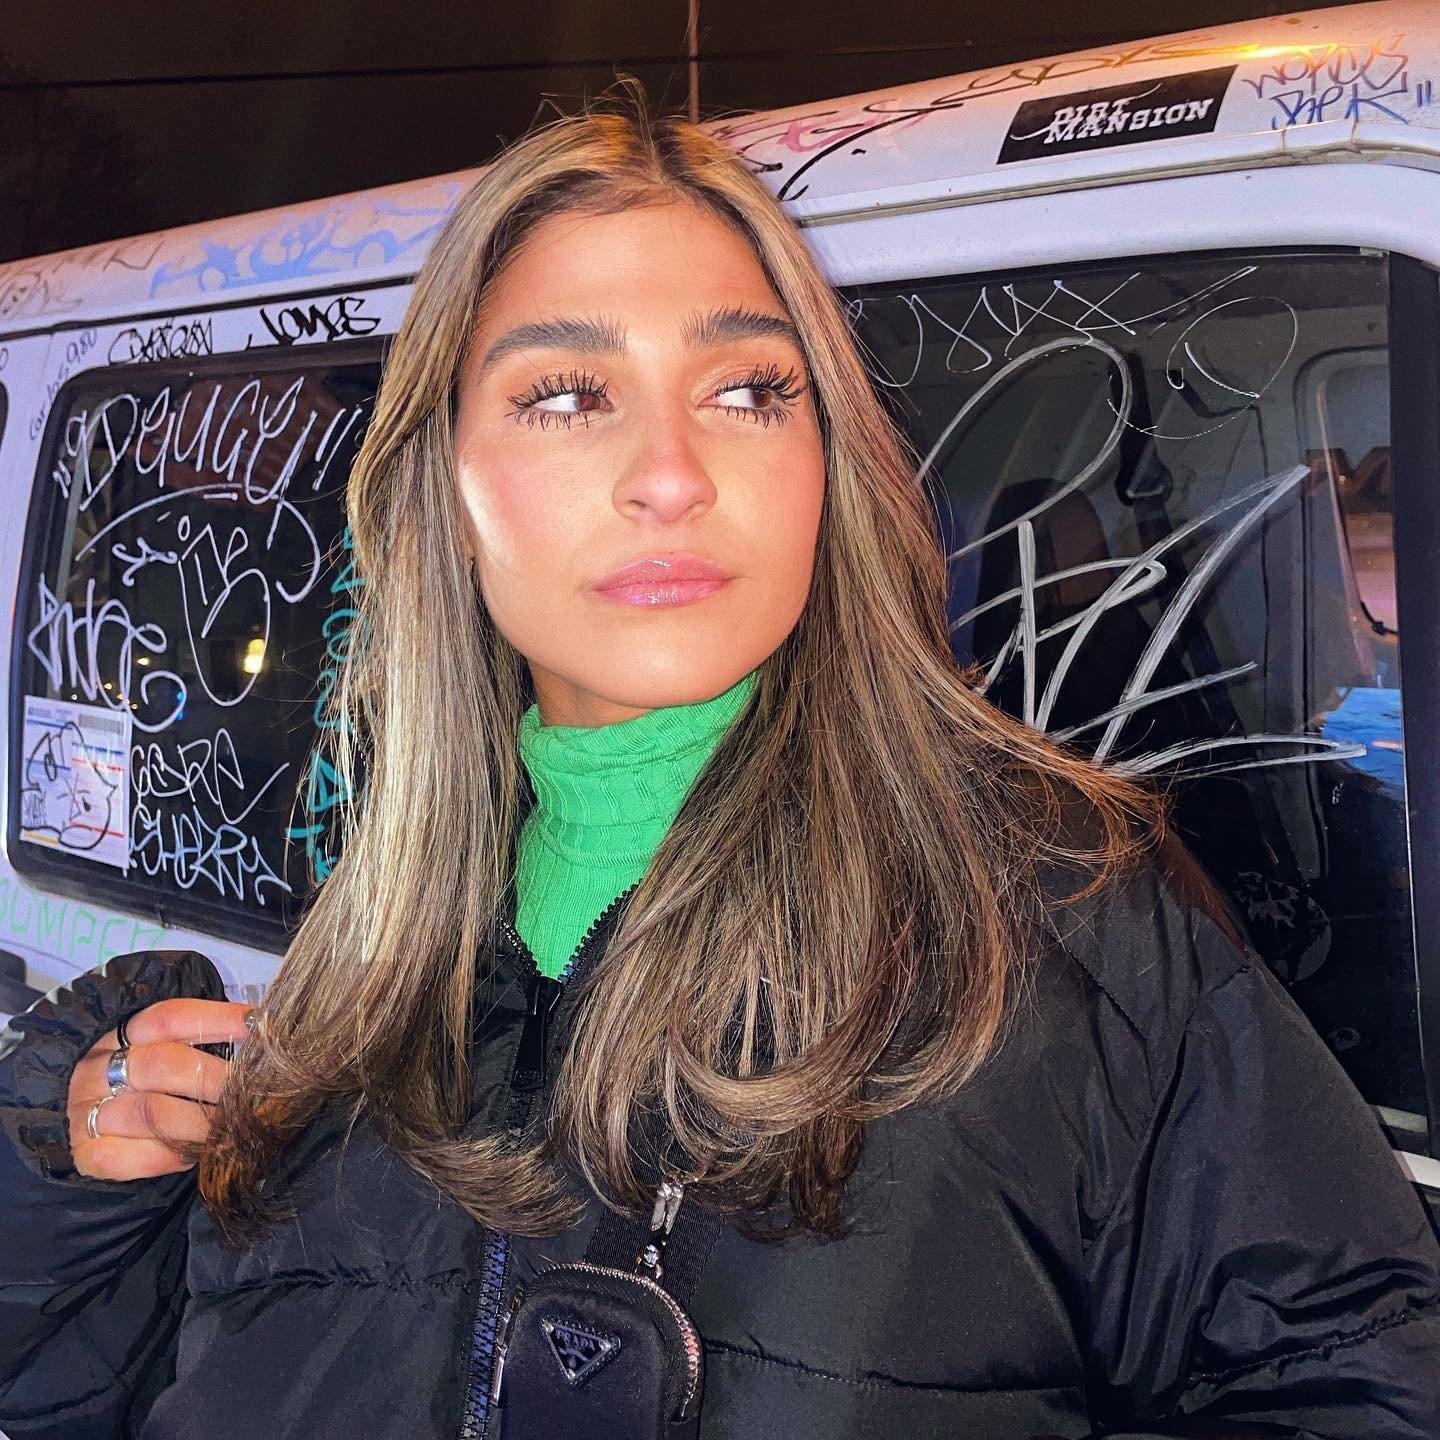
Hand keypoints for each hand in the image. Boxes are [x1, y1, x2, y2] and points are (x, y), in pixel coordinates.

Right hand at [65, 999, 254, 1179]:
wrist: (97, 1137)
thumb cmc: (151, 1089)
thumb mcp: (171, 1057)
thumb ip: (204, 1049)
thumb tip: (260, 1044)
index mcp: (125, 1033)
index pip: (171, 1017)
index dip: (217, 1020)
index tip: (256, 1027)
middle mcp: (99, 1067)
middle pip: (162, 1063)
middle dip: (215, 1080)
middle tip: (250, 1096)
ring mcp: (86, 1110)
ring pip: (149, 1111)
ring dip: (198, 1123)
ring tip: (231, 1129)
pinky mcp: (84, 1153)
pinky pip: (128, 1155)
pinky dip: (168, 1155)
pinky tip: (193, 1154)